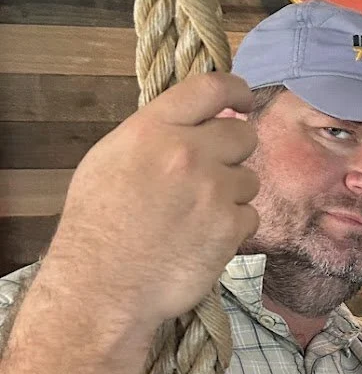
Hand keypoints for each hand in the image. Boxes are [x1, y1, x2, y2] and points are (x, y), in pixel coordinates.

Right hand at [42, 72, 259, 335]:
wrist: (103, 287)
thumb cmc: (98, 226)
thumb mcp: (112, 159)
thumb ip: (157, 134)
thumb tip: (199, 122)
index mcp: (154, 129)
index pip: (212, 87)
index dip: (236, 91)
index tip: (243, 101)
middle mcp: (188, 152)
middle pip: (244, 135)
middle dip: (233, 153)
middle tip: (211, 176)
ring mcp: (214, 190)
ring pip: (250, 179)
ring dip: (232, 195)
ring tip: (198, 216)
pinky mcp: (230, 227)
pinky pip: (250, 216)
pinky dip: (234, 228)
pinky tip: (204, 239)